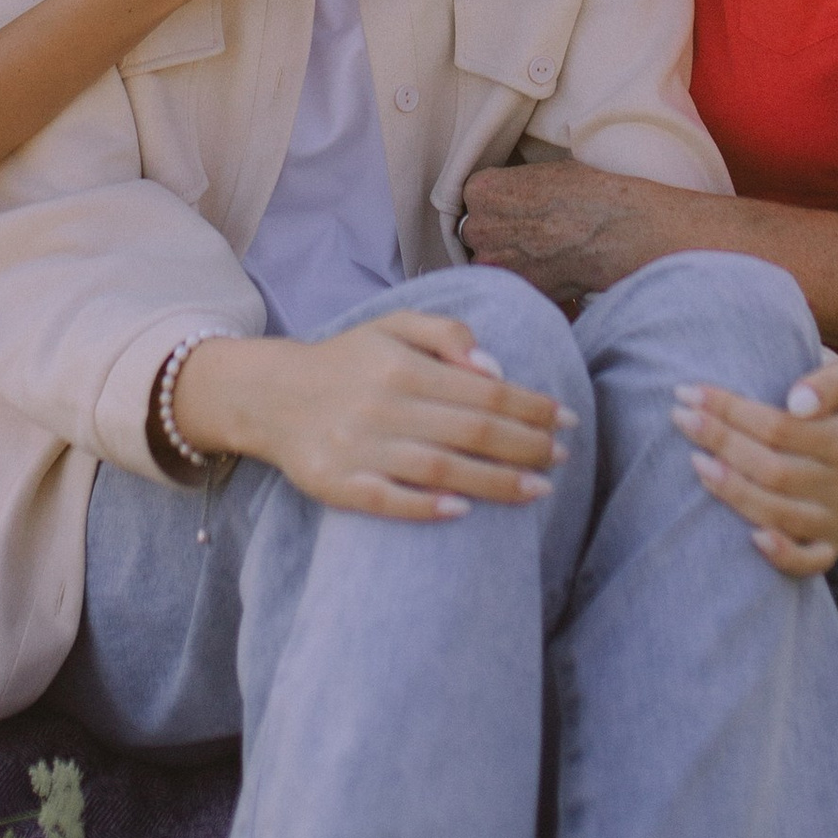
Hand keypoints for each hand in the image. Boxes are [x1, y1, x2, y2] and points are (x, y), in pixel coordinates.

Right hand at [176, 313, 570, 520]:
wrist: (269, 395)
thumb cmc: (347, 361)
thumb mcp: (393, 326)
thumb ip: (446, 334)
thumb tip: (495, 367)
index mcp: (402, 367)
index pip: (484, 391)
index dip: (531, 407)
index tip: (567, 419)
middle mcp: (383, 407)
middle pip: (472, 432)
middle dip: (527, 446)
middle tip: (563, 457)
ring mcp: (360, 449)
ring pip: (441, 469)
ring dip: (496, 482)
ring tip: (539, 489)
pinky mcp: (336, 485)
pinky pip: (386, 500)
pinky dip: (424, 507)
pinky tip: (462, 511)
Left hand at [457, 161, 714, 313]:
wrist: (622, 231)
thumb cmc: (590, 194)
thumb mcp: (545, 172)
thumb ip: (512, 188)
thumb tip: (507, 199)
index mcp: (482, 190)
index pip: (474, 198)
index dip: (497, 204)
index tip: (517, 207)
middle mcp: (479, 227)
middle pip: (476, 233)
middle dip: (498, 234)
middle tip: (532, 231)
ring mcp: (495, 264)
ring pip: (491, 262)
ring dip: (508, 260)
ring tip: (543, 253)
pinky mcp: (515, 291)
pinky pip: (510, 285)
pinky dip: (525, 281)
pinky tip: (550, 269)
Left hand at [671, 355, 837, 577]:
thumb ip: (828, 382)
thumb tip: (797, 402)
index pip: (779, 427)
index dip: (731, 409)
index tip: (691, 392)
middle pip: (772, 468)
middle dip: (720, 441)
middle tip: (681, 418)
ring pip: (778, 512)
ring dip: (732, 490)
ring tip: (695, 462)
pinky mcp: (830, 546)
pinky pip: (810, 561)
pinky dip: (782, 555)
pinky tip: (751, 539)